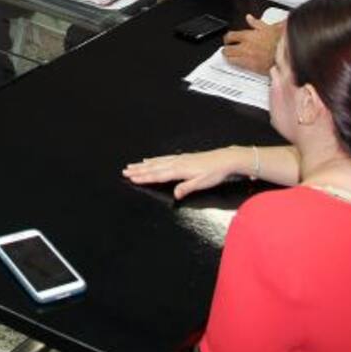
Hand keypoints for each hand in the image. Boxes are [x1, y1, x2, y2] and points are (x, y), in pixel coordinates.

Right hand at [122, 147, 245, 198]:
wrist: (226, 159)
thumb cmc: (215, 173)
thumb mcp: (202, 183)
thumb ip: (187, 188)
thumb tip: (175, 194)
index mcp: (179, 170)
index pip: (158, 175)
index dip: (144, 177)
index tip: (131, 178)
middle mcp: (176, 163)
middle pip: (154, 167)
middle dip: (139, 170)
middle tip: (124, 171)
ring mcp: (179, 159)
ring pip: (157, 162)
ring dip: (143, 164)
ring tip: (132, 165)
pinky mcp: (182, 157)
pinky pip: (164, 158)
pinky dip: (154, 159)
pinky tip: (150, 159)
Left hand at [220, 14, 279, 73]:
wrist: (288, 53)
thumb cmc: (280, 41)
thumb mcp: (268, 27)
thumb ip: (256, 23)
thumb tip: (249, 18)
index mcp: (248, 35)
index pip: (230, 35)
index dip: (227, 38)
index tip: (228, 39)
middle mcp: (245, 46)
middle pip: (227, 48)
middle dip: (226, 48)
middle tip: (226, 49)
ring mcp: (247, 57)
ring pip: (230, 58)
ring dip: (228, 57)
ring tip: (229, 56)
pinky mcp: (251, 66)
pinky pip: (238, 65)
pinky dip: (235, 63)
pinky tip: (236, 63)